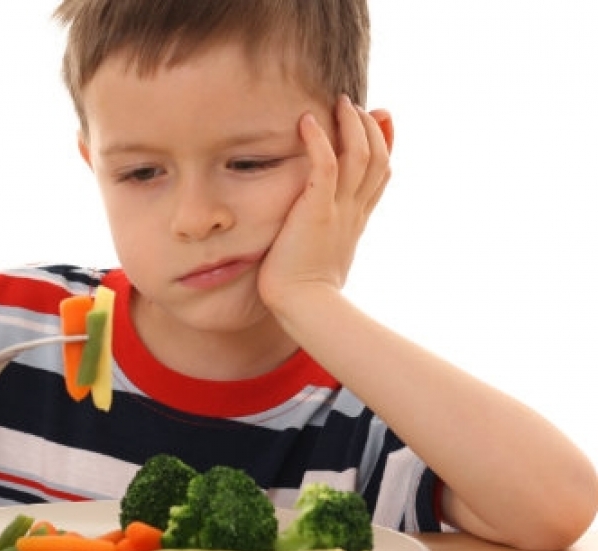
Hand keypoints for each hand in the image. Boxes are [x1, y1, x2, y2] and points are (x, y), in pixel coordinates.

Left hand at [258, 95, 392, 312]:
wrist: (305, 308)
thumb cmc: (305, 291)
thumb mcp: (323, 259)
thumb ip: (326, 239)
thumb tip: (323, 241)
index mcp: (356, 221)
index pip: (380, 175)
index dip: (385, 144)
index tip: (382, 119)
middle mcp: (353, 211)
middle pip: (377, 159)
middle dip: (370, 128)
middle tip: (354, 106)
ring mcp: (339, 210)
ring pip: (359, 156)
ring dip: (351, 125)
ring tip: (339, 103)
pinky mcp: (317, 211)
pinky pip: (325, 167)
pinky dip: (319, 141)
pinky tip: (306, 121)